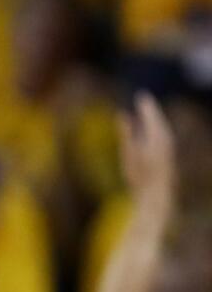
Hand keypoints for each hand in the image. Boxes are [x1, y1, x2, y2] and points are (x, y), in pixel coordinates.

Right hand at [118, 92, 174, 209]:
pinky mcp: (168, 156)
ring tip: (147, 112)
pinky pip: (163, 136)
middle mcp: (166, 140)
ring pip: (162, 129)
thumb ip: (126, 132)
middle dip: (151, 110)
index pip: (152, 116)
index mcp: (157, 136)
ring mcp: (168, 149)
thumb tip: (123, 114)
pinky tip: (150, 132)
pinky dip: (156, 130)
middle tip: (144, 100)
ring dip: (154, 120)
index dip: (146, 106)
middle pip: (159, 120)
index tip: (141, 95)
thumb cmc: (139, 176)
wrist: (156, 196)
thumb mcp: (129, 153)